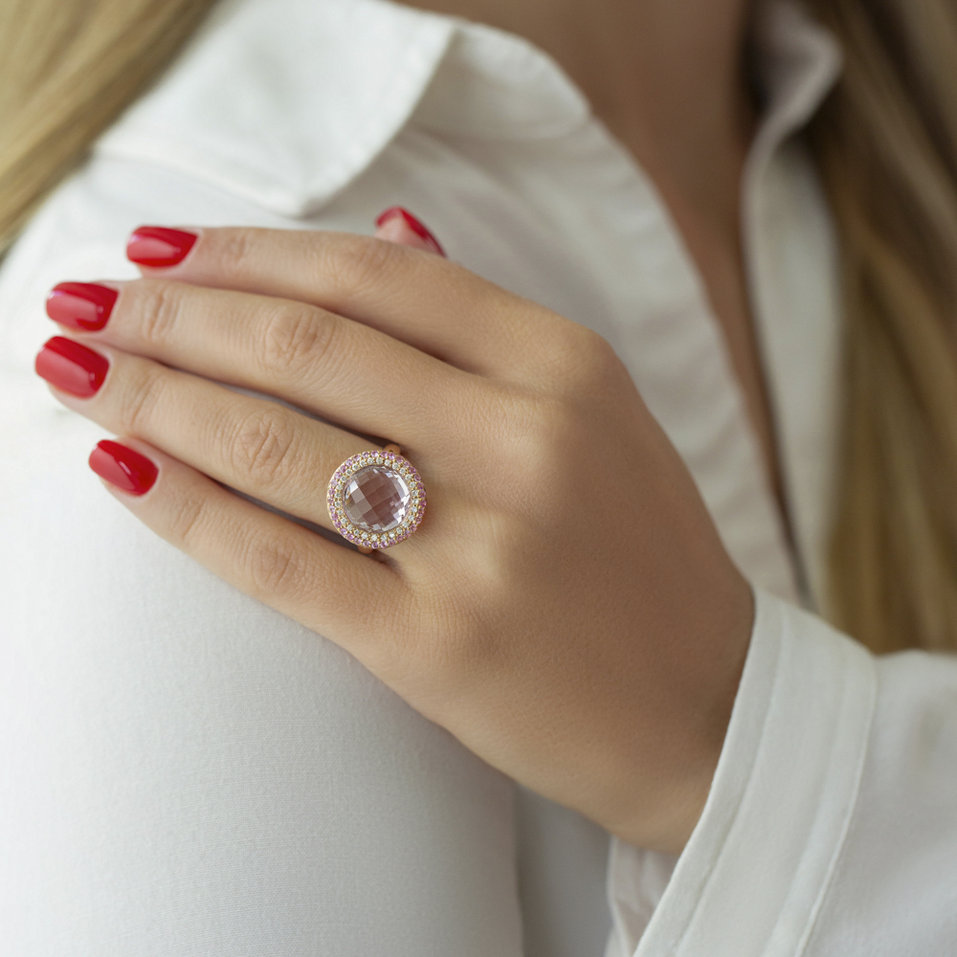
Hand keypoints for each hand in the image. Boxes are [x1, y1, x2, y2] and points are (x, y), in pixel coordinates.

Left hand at [35, 210, 753, 855]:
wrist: (708, 705)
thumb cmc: (643, 556)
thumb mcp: (595, 413)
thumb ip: (486, 325)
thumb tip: (388, 223)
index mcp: (565, 366)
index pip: (374, 272)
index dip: (247, 251)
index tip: (162, 251)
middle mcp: (524, 439)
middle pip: (305, 344)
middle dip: (172, 315)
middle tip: (87, 306)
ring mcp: (481, 546)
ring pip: (275, 442)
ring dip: (154, 397)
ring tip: (78, 372)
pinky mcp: (437, 646)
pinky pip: (279, 561)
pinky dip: (184, 510)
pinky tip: (119, 472)